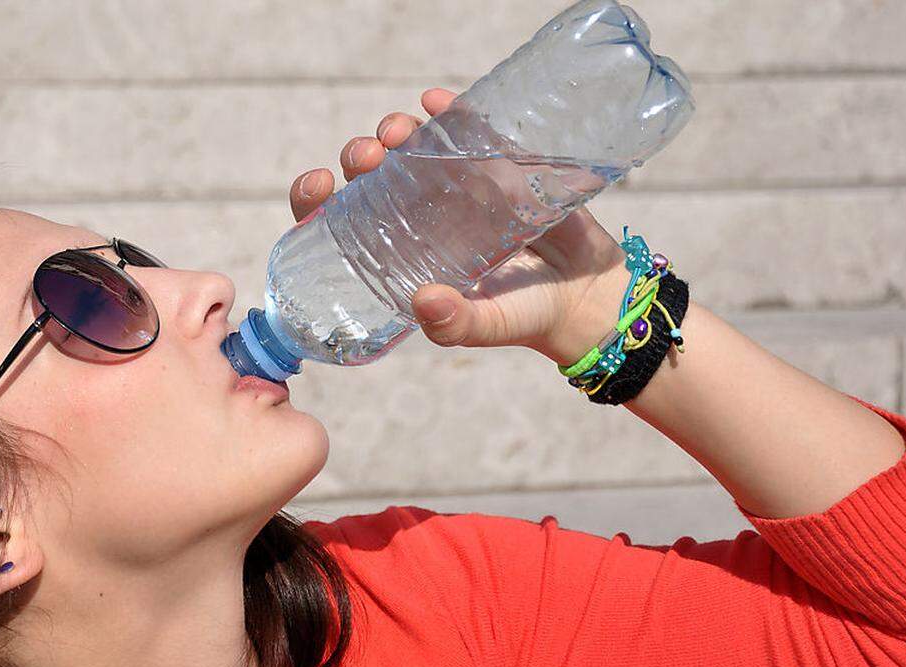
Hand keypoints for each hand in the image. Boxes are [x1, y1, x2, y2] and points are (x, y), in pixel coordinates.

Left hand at [288, 88, 632, 366]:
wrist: (589, 293)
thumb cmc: (526, 316)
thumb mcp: (488, 326)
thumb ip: (457, 323)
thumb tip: (424, 302)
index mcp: (399, 255)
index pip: (340, 223)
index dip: (316, 201)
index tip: (320, 186)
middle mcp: (419, 217)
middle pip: (369, 176)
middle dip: (359, 156)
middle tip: (371, 156)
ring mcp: (456, 187)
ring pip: (411, 147)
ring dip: (397, 129)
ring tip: (402, 129)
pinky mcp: (496, 165)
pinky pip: (465, 130)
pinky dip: (449, 111)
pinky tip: (438, 101)